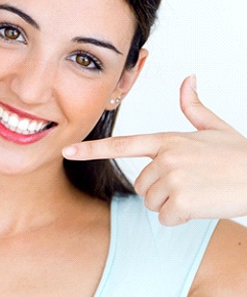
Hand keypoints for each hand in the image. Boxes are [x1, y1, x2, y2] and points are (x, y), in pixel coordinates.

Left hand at [63, 75, 246, 225]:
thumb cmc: (237, 153)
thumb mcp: (213, 126)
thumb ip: (193, 105)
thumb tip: (188, 78)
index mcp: (166, 139)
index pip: (121, 144)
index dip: (92, 148)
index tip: (67, 151)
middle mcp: (165, 156)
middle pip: (140, 184)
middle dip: (159, 188)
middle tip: (187, 182)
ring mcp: (172, 178)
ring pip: (151, 201)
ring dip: (170, 202)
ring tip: (195, 190)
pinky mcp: (182, 200)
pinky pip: (166, 217)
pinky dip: (181, 216)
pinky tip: (200, 204)